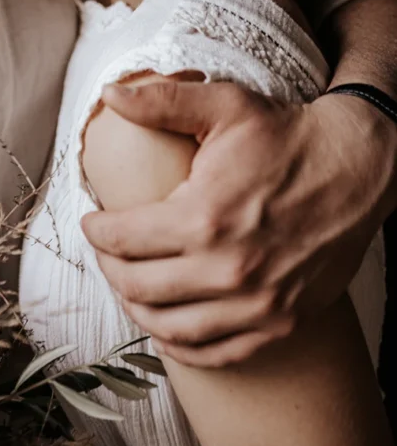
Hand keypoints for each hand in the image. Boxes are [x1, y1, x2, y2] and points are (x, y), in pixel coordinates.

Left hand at [81, 81, 396, 366]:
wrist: (355, 169)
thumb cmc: (285, 136)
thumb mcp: (223, 105)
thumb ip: (160, 101)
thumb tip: (108, 93)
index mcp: (205, 216)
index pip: (124, 239)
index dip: (96, 231)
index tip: (91, 220)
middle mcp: (229, 269)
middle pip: (139, 286)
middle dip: (108, 268)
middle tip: (104, 250)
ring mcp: (258, 303)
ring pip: (171, 327)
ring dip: (136, 309)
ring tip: (127, 284)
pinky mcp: (282, 322)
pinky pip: (216, 352)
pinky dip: (181, 345)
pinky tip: (166, 324)